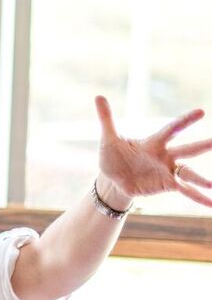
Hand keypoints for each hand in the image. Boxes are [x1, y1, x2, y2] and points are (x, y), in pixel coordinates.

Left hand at [94, 95, 211, 209]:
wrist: (112, 180)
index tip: (202, 112)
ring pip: (188, 172)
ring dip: (201, 178)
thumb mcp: (108, 139)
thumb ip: (106, 118)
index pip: (172, 129)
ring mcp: (167, 171)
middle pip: (186, 149)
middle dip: (201, 146)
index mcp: (154, 142)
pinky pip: (185, 190)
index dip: (185, 121)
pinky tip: (210, 203)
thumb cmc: (113, 156)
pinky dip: (198, 196)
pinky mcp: (167, 185)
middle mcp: (165, 155)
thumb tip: (99, 96)